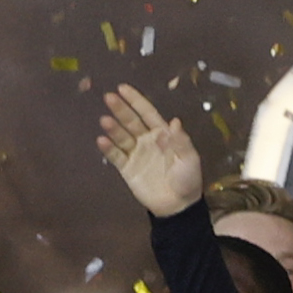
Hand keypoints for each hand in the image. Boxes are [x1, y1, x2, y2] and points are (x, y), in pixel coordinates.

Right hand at [97, 85, 208, 216]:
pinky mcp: (126, 168)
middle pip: (131, 121)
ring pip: (121, 136)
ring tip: (105, 120)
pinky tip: (102, 140)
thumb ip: (181, 141)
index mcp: (163, 135)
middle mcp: (147, 140)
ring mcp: (135, 153)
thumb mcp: (190, 159)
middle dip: (120, 109)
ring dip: (113, 128)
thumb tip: (175, 121)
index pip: (147, 113)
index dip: (136, 100)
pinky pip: (115, 156)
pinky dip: (108, 148)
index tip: (122, 88)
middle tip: (109, 97)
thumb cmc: (187, 179)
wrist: (178, 205)